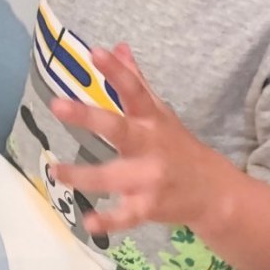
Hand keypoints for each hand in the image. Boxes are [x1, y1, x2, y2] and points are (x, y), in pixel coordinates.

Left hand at [50, 43, 233, 233]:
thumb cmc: (177, 146)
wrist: (215, 193)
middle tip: (56, 105)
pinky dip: (108, 222)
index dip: (116, 71)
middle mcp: (150, 146)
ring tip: (55, 170)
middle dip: (88, 118)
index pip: (133, 90)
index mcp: (151, 119)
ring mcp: (150, 178)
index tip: (97, 51)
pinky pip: (126, 216)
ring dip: (83, 175)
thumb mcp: (159, 112)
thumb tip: (118, 46)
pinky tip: (88, 223)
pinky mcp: (149, 206)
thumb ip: (136, 81)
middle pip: (118, 129)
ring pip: (112, 176)